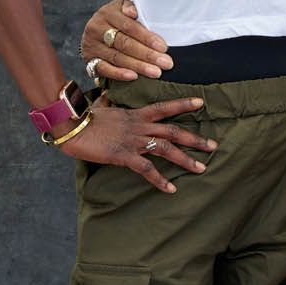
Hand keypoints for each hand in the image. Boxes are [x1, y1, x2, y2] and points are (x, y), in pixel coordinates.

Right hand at [57, 94, 216, 192]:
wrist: (72, 127)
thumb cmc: (84, 119)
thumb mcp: (101, 107)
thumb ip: (109, 103)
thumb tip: (108, 96)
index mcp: (135, 114)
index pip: (164, 107)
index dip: (183, 104)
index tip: (201, 104)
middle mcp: (139, 126)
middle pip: (173, 131)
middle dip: (195, 139)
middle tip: (214, 146)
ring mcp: (133, 141)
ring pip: (166, 149)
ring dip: (186, 160)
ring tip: (201, 168)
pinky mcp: (124, 156)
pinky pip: (147, 169)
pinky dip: (160, 180)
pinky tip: (171, 189)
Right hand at [81, 0, 174, 80]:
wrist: (96, 30)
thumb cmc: (118, 20)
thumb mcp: (124, 9)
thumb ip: (132, 9)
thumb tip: (134, 13)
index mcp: (108, 13)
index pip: (129, 26)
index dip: (147, 37)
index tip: (163, 47)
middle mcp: (96, 28)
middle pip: (124, 43)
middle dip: (147, 54)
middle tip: (165, 63)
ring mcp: (91, 45)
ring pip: (117, 57)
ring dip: (138, 66)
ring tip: (155, 72)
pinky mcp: (89, 60)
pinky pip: (104, 69)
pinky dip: (119, 74)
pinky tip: (133, 77)